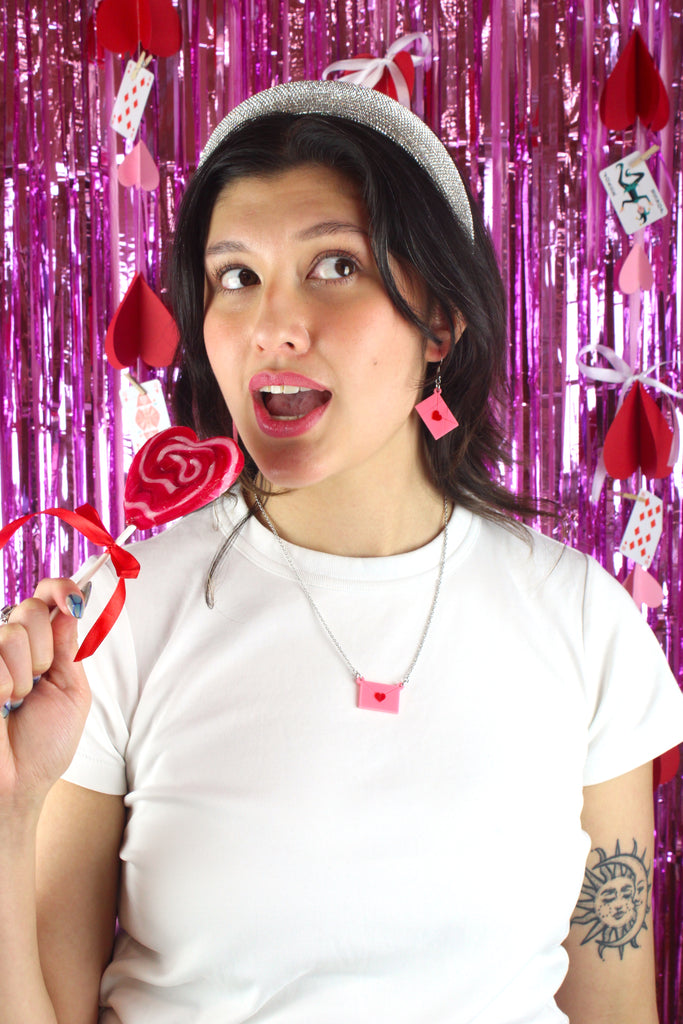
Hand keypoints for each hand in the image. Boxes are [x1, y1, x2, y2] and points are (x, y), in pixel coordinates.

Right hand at [0, 580, 91, 818]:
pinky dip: (3, 684)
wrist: (18, 784)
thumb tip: (71, 606)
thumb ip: (67, 649)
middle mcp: (9, 647)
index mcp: (39, 646)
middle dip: (44, 647)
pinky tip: (0, 705)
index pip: (45, 598)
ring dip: (24, 673)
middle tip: (38, 680)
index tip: (74, 601)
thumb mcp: (71, 692)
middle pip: (30, 609)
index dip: (60, 589)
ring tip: (17, 700)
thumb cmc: (44, 745)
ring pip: (11, 632)